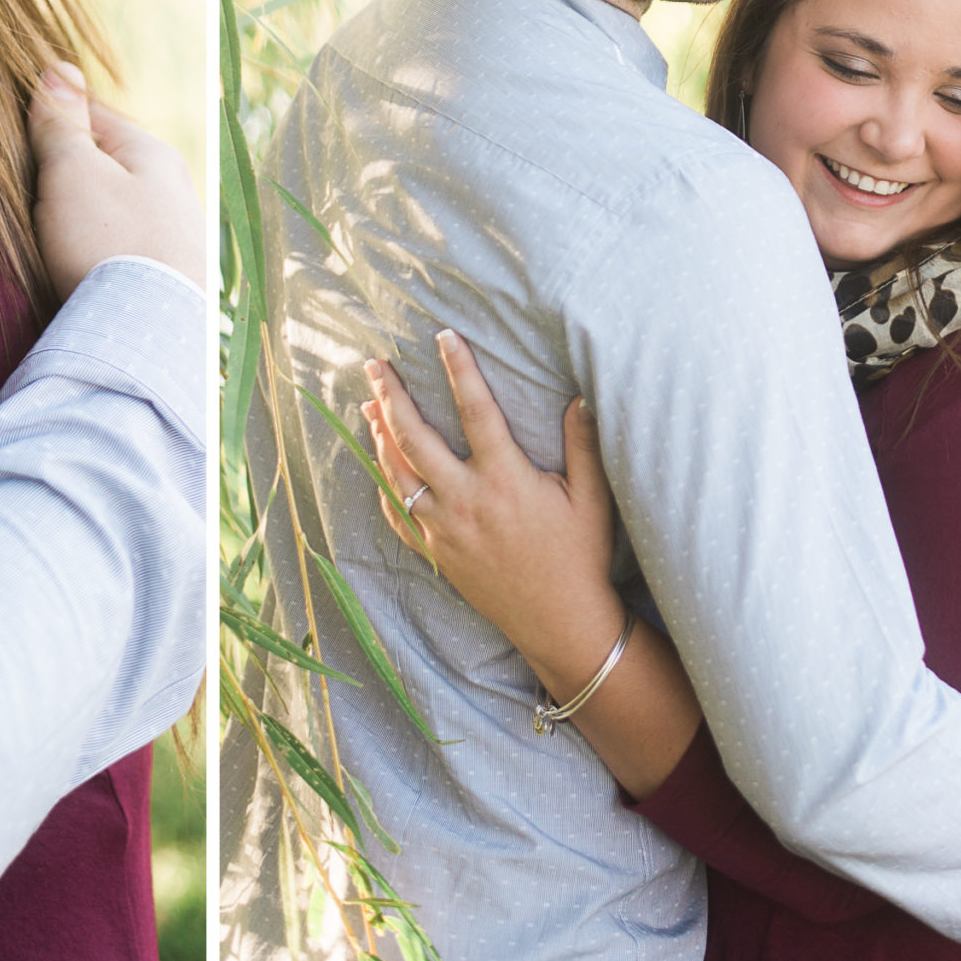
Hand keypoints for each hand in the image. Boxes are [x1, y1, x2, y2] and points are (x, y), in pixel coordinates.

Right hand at [28, 62, 203, 293]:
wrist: (147, 338)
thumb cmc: (107, 244)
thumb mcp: (72, 172)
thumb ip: (62, 124)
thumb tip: (61, 69)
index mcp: (153, 154)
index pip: (91, 116)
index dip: (47, 122)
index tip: (11, 138)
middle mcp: (173, 190)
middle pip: (103, 166)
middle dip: (63, 176)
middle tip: (25, 196)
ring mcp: (174, 237)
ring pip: (111, 210)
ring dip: (78, 219)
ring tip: (48, 238)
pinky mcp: (166, 280)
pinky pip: (119, 250)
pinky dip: (94, 252)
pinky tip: (76, 269)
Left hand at [361, 331, 622, 681]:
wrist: (561, 623)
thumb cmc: (580, 557)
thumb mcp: (592, 499)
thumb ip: (583, 445)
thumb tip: (580, 397)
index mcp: (505, 479)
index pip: (475, 410)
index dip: (459, 369)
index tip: (443, 337)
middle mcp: (466, 500)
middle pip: (414, 437)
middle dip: (390, 396)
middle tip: (374, 366)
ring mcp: (444, 528)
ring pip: (397, 472)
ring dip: (378, 434)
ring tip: (368, 405)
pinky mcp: (436, 552)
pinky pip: (397, 514)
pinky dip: (384, 484)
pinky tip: (379, 465)